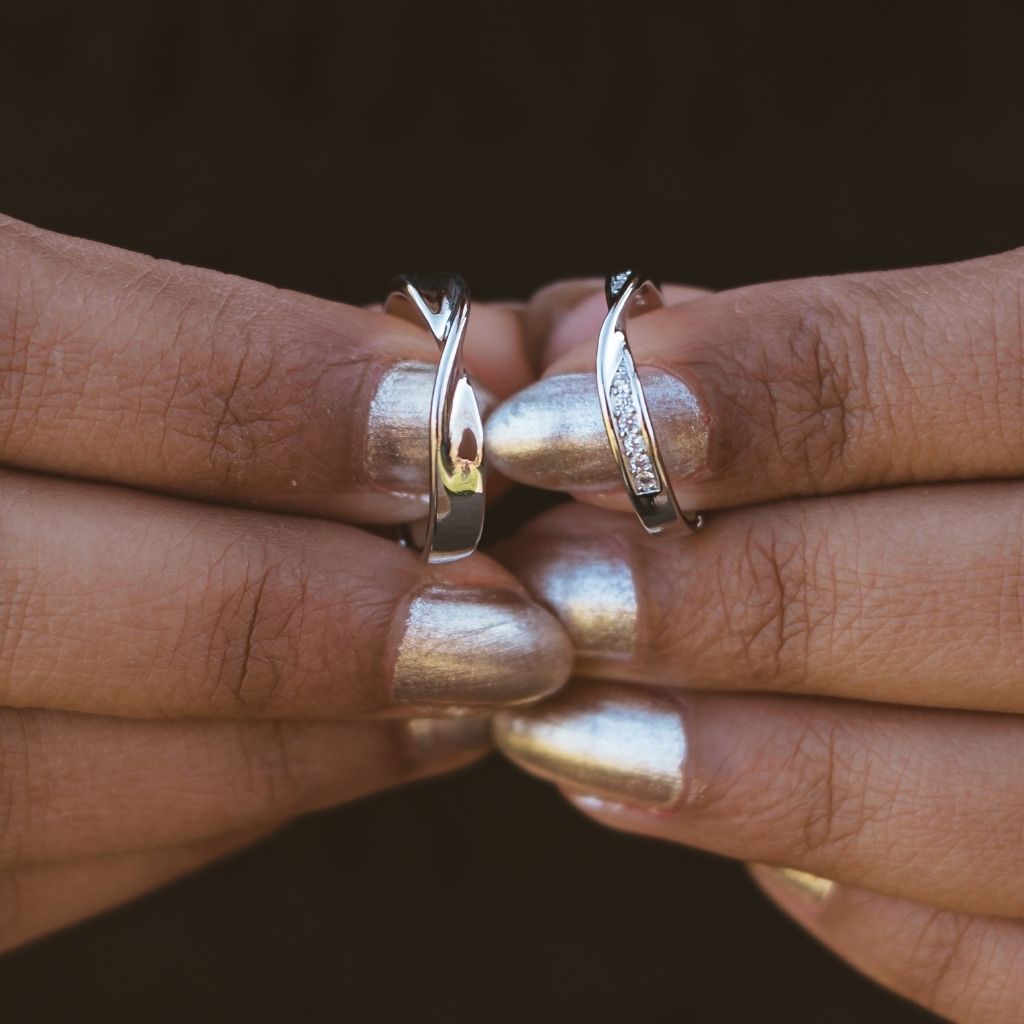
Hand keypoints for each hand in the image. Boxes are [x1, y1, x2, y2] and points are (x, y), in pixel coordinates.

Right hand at [0, 216, 570, 951]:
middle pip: (60, 604)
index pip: (23, 351)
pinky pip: (25, 874)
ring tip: (459, 697)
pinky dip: (199, 814)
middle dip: (318, 621)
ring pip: (46, 783)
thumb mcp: (6, 319)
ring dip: (294, 749)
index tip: (449, 424)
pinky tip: (317, 757)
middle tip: (508, 619)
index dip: (262, 394)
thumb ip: (189, 351)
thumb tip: (439, 365)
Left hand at [490, 256, 1023, 1022]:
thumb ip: (802, 360)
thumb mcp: (968, 362)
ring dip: (730, 766)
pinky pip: (990, 953)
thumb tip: (597, 356)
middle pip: (957, 597)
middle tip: (545, 590)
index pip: (923, 376)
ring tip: (566, 722)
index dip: (721, 401)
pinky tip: (713, 808)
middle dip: (708, 600)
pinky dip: (838, 892)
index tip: (544, 431)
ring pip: (973, 804)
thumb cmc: (1006, 470)